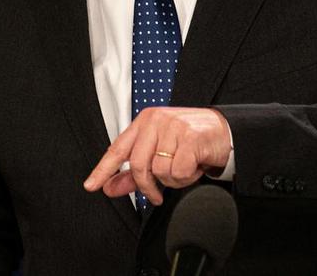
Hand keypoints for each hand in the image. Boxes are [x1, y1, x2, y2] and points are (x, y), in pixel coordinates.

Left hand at [83, 106, 231, 205]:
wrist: (224, 131)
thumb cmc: (190, 141)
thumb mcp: (160, 153)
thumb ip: (134, 171)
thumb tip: (110, 187)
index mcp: (145, 121)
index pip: (118, 148)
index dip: (104, 169)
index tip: (91, 185)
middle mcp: (157, 120)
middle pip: (138, 165)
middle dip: (147, 187)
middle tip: (155, 196)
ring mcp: (174, 126)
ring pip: (160, 171)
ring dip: (173, 180)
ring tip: (183, 169)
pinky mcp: (191, 137)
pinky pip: (179, 171)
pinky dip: (186, 177)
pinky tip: (194, 167)